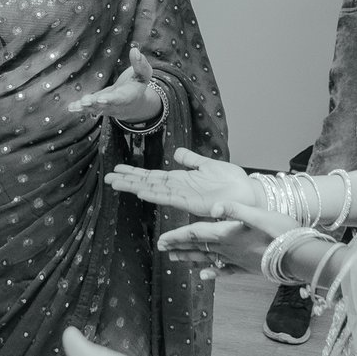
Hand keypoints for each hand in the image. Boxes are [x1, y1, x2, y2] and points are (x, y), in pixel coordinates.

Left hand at [71, 47, 164, 124]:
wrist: (133, 103)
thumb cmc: (136, 84)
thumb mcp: (143, 73)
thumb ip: (140, 63)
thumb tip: (135, 50)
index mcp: (129, 95)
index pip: (121, 98)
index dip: (112, 99)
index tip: (102, 98)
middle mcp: (117, 104)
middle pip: (106, 106)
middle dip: (95, 104)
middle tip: (85, 102)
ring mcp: (106, 107)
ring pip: (96, 109)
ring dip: (86, 107)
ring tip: (77, 105)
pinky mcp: (97, 106)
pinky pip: (89, 109)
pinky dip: (80, 109)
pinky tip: (71, 108)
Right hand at [107, 147, 259, 218]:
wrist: (249, 194)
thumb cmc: (233, 182)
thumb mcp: (209, 165)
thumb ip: (192, 160)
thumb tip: (176, 153)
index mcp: (182, 179)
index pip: (153, 176)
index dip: (135, 173)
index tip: (118, 169)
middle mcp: (179, 188)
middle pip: (148, 183)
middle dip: (128, 181)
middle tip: (107, 178)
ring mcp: (184, 196)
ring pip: (154, 190)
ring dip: (135, 188)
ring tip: (116, 184)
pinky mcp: (193, 202)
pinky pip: (170, 198)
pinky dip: (155, 195)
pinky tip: (141, 192)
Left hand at [153, 204, 298, 277]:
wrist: (300, 256)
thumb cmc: (282, 232)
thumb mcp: (258, 214)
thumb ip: (234, 210)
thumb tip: (213, 207)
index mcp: (228, 234)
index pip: (196, 234)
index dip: (177, 236)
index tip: (162, 239)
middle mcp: (229, 250)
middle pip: (198, 248)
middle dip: (178, 247)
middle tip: (162, 249)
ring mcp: (237, 261)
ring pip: (208, 260)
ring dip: (190, 259)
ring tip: (175, 260)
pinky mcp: (247, 269)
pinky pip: (226, 271)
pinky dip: (214, 272)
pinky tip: (206, 276)